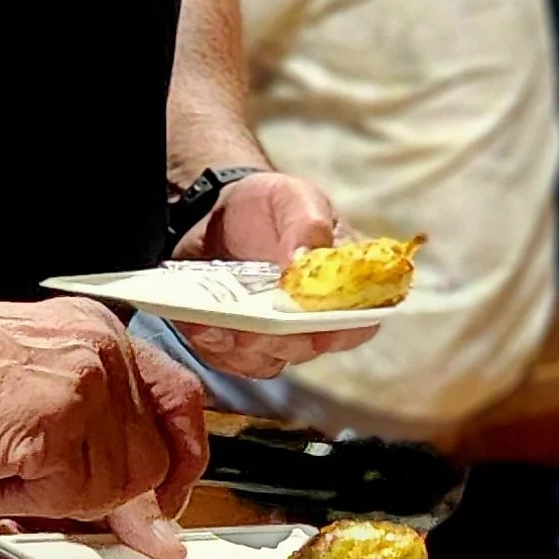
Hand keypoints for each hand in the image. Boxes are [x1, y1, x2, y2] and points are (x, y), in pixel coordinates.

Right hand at [0, 296, 205, 521]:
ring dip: (56, 498)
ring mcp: (85, 384)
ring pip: (115, 489)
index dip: (180, 458)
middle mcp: (101, 351)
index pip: (179, 400)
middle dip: (108, 497)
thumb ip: (96, 443)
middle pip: (151, 461)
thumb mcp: (31, 399)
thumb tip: (152, 526)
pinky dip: (27, 501)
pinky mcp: (58, 422)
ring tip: (2, 461)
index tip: (164, 499)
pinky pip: (70, 498)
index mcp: (96, 335)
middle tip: (46, 490)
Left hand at [184, 170, 377, 380]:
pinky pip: (226, 358)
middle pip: (306, 347)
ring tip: (221, 323)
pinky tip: (200, 323)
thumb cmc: (270, 207)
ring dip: (243, 347)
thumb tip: (302, 260)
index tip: (318, 325)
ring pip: (265, 360)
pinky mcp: (235, 345)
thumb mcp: (293, 198)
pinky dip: (213, 343)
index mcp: (342, 287)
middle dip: (280, 339)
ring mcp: (274, 338)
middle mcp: (312, 322)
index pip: (358, 322)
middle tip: (256, 325)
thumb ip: (307, 224)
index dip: (342, 330)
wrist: (219, 213)